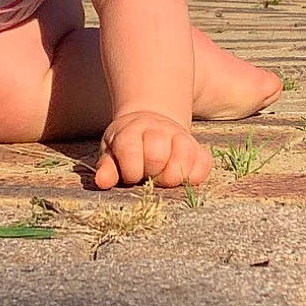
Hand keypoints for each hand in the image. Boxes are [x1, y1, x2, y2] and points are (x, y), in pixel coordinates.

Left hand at [94, 109, 212, 189]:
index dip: (130, 171)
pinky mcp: (198, 148)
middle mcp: (158, 130)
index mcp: (132, 130)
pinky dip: (194, 177)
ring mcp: (181, 137)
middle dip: (150, 174)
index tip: (130, 175)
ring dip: (172, 176)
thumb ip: (107, 167)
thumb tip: (102, 182)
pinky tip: (181, 177)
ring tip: (164, 179)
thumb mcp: (112, 153)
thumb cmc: (128, 146)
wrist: (150, 124)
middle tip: (148, 176)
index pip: (131, 151)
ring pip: (184, 156)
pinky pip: (204, 164)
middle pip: (157, 154)